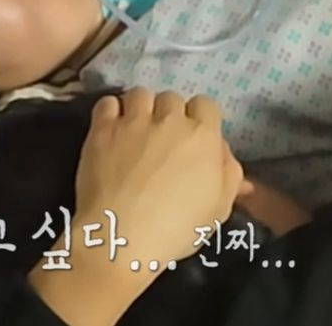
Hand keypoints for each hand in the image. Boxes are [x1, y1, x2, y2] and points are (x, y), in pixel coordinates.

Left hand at [74, 89, 248, 266]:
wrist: (122, 236)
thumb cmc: (176, 229)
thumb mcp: (218, 209)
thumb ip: (229, 175)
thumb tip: (227, 155)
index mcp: (203, 136)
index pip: (206, 104)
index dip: (199, 119)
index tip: (191, 139)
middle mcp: (169, 119)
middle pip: (172, 98)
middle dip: (169, 115)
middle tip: (162, 140)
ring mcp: (133, 121)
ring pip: (140, 94)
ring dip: (140, 109)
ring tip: (135, 131)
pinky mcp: (102, 129)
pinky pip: (107, 103)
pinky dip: (110, 113)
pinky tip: (111, 131)